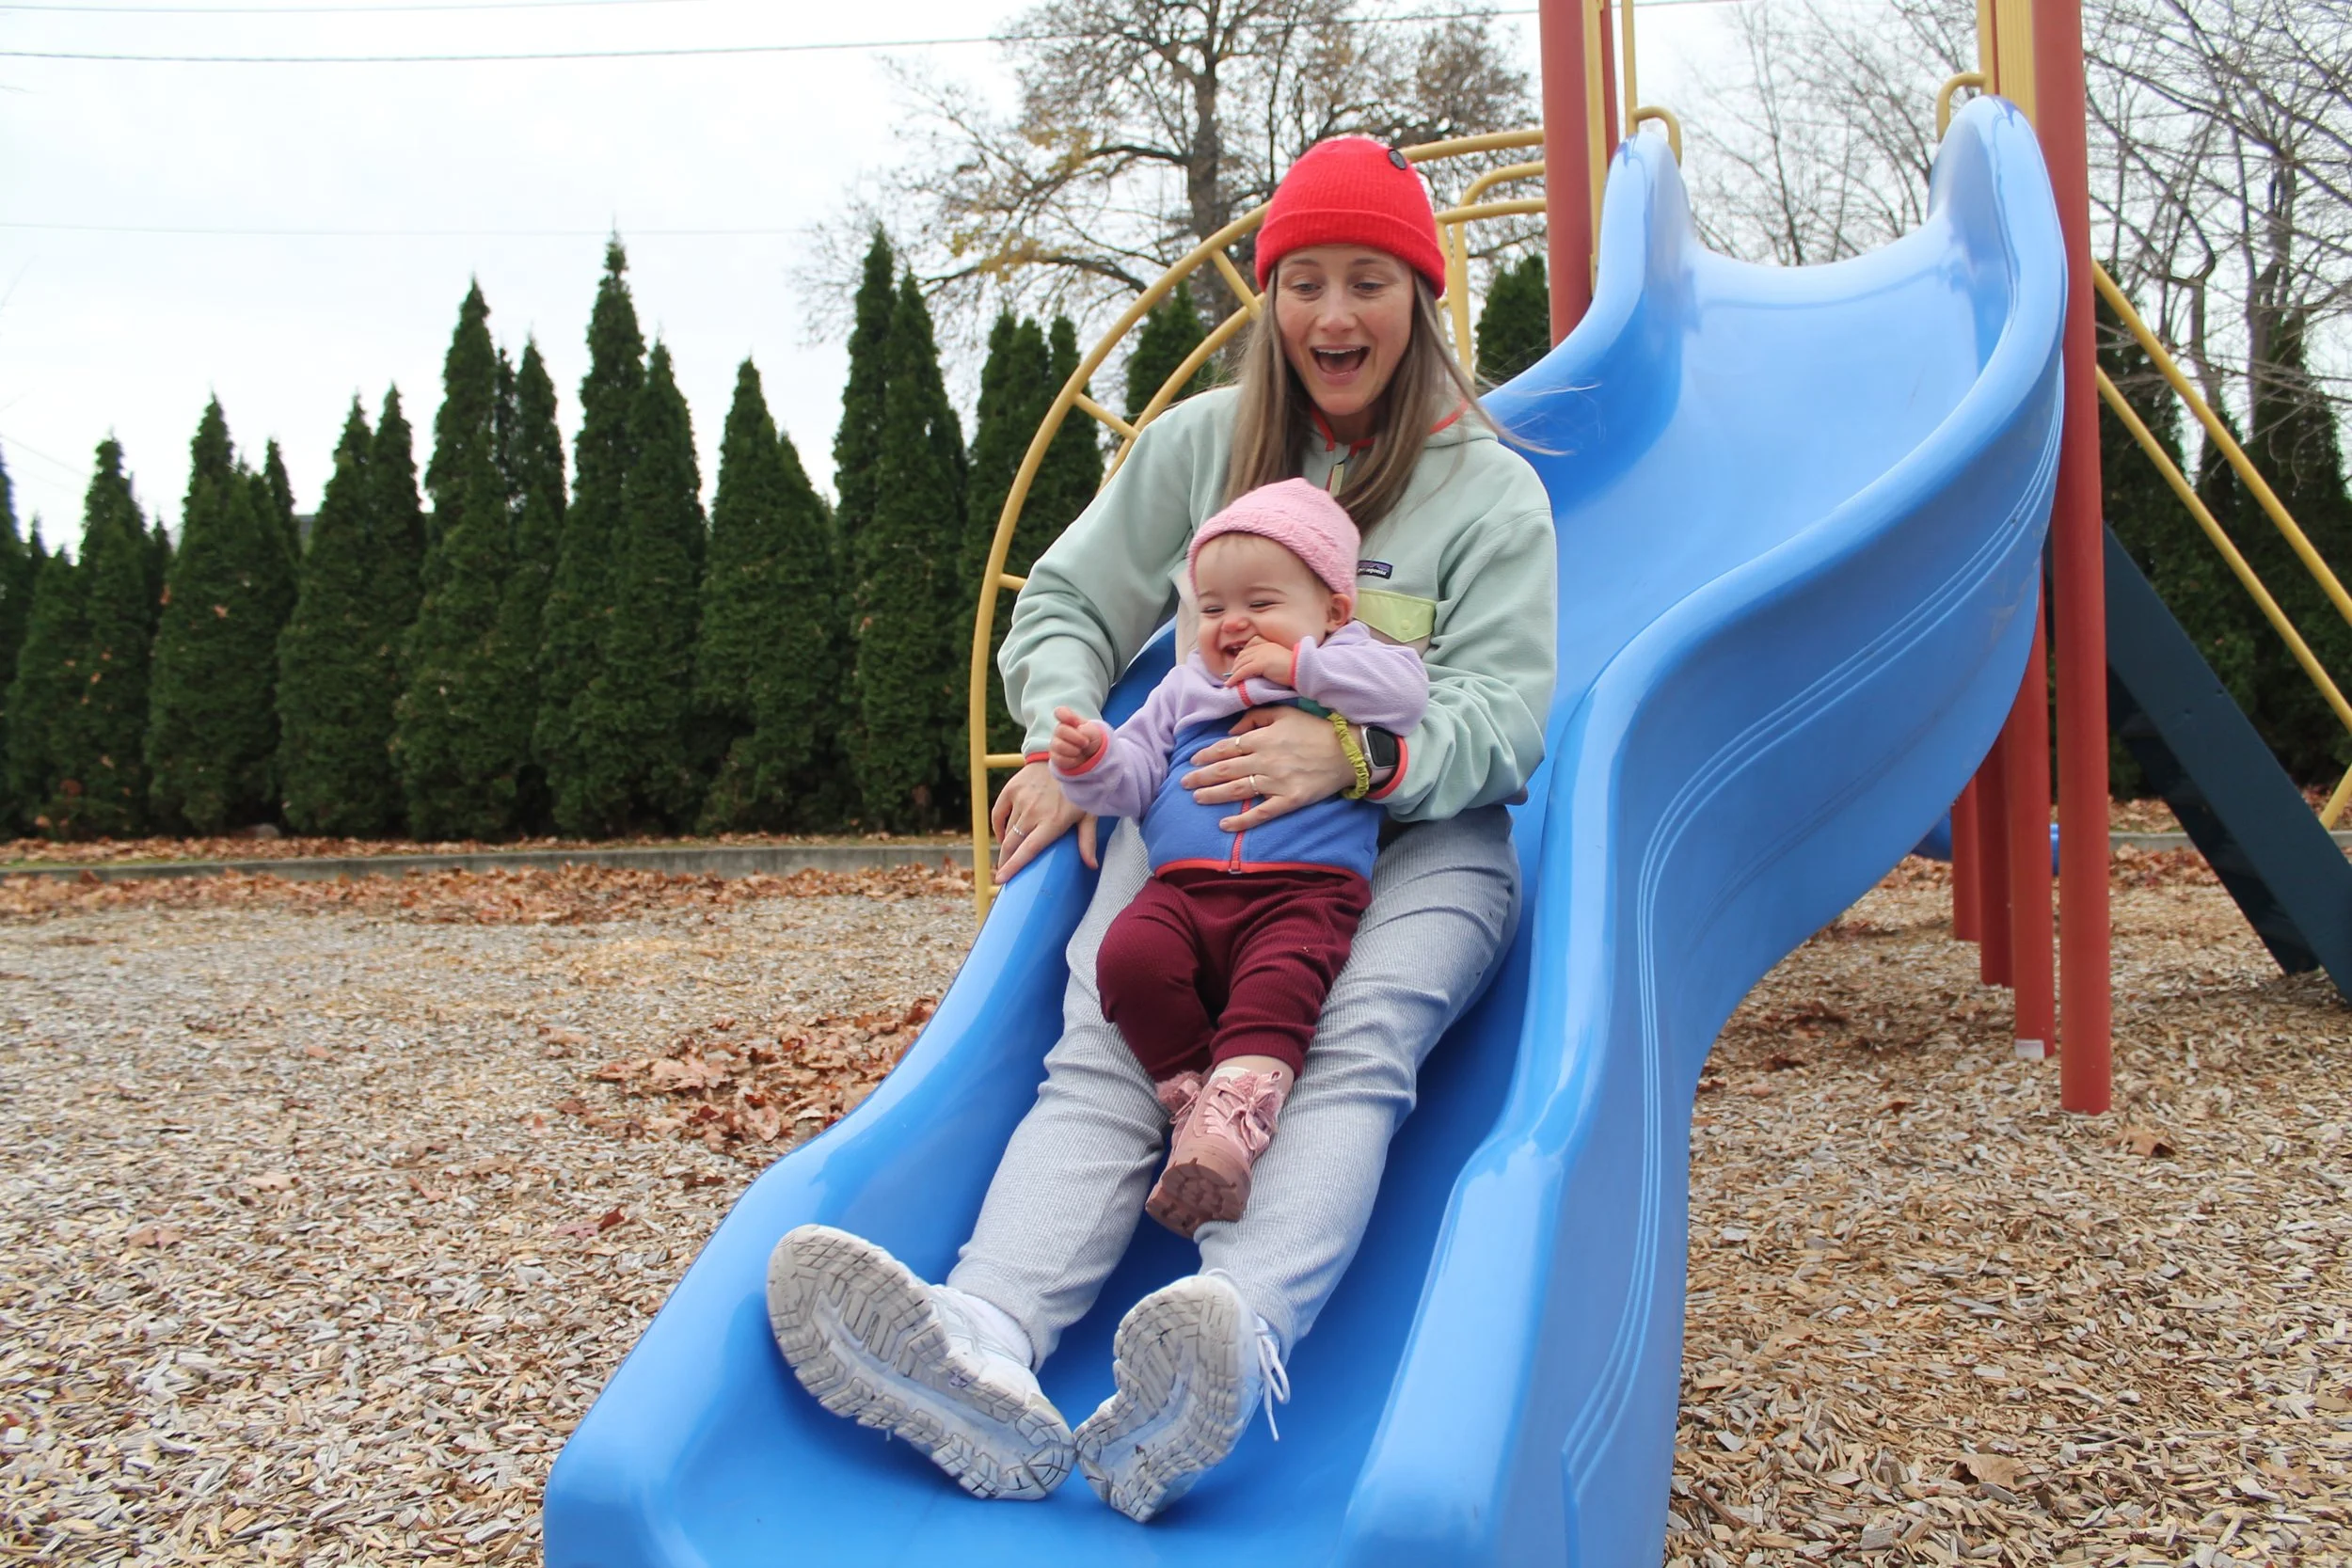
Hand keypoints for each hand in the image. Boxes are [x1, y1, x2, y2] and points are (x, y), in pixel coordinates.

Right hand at [989, 761, 1097, 883]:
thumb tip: (1092, 866)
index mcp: (1053, 822)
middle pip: (1012, 844)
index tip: (1002, 880)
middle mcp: (1034, 812)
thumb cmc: (1079, 790)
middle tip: (1004, 873)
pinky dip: (998, 827)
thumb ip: (1087, 841)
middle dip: (1005, 862)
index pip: (1028, 850)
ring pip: (1007, 831)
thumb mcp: (1088, 814)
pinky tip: (1002, 836)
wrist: (1066, 757)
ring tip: (1007, 856)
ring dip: (1005, 846)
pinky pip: (998, 814)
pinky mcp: (1012, 789)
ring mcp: (1021, 800)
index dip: (1013, 867)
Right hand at [1048, 706, 1104, 770]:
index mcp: (1069, 719)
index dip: (1065, 715)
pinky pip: (1059, 759)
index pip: (1060, 712)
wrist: (1091, 755)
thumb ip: (1088, 730)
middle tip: (1086, 743)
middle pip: (1061, 730)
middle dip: (1076, 738)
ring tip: (1081, 751)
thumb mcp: (1095, 733)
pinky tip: (1077, 759)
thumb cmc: (1091, 739)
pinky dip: (1072, 760)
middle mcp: (1059, 730)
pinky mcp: (1055, 757)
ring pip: (1058, 746)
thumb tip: (1080, 730)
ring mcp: (1055, 743)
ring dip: (1074, 750)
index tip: (1075, 721)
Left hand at [1178, 704, 1353, 832]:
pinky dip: (1241, 820)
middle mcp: (1266, 760)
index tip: (1193, 760)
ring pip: (1237, 790)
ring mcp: (1277, 782)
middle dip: (1201, 776)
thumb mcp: (1284, 712)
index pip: (1226, 747)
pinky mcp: (1289, 800)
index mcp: (1263, 738)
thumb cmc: (1316, 729)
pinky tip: (1224, 824)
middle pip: (1225, 769)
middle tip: (1183, 783)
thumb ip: (1255, 717)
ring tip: (1196, 798)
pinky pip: (1260, 813)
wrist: (1348, 751)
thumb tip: (1231, 732)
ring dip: (1213, 795)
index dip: (1207, 755)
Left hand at [1222, 638, 1294, 687]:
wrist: (1302, 670)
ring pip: (1241, 663)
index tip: (1238, 667)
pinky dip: (1234, 678)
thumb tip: (1259, 671)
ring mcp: (1261, 654)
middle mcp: (1262, 647)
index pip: (1248, 648)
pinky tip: (1230, 684)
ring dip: (1233, 673)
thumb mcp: (1280, 660)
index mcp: (1268, 644)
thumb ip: (1269, 661)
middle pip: (1242, 655)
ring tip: (1230, 682)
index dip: (1241, 658)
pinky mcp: (1260, 664)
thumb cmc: (1295, 668)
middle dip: (1235, 666)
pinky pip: (1243, 671)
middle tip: (1232, 676)